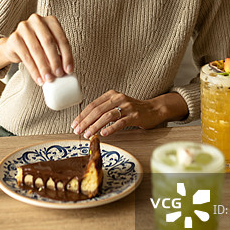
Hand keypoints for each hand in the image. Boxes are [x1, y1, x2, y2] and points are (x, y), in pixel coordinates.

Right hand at [0, 13, 72, 84]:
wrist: (15, 45)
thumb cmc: (37, 45)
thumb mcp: (49, 46)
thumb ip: (58, 54)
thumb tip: (66, 71)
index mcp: (50, 20)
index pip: (61, 39)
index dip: (67, 55)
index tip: (69, 70)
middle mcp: (37, 20)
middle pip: (48, 42)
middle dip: (55, 61)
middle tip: (59, 74)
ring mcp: (24, 28)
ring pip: (36, 50)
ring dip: (44, 67)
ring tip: (49, 79)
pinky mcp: (14, 38)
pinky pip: (26, 57)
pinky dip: (33, 70)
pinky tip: (38, 78)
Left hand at [72, 90, 187, 138]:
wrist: (154, 109)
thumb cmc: (133, 109)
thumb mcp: (117, 104)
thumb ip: (104, 109)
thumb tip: (86, 122)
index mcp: (112, 94)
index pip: (93, 104)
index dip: (82, 115)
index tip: (75, 124)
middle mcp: (118, 98)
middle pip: (98, 110)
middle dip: (86, 121)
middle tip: (78, 130)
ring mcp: (127, 107)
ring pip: (107, 116)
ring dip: (95, 126)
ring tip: (88, 134)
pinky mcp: (134, 116)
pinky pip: (120, 122)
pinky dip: (110, 128)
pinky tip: (103, 134)